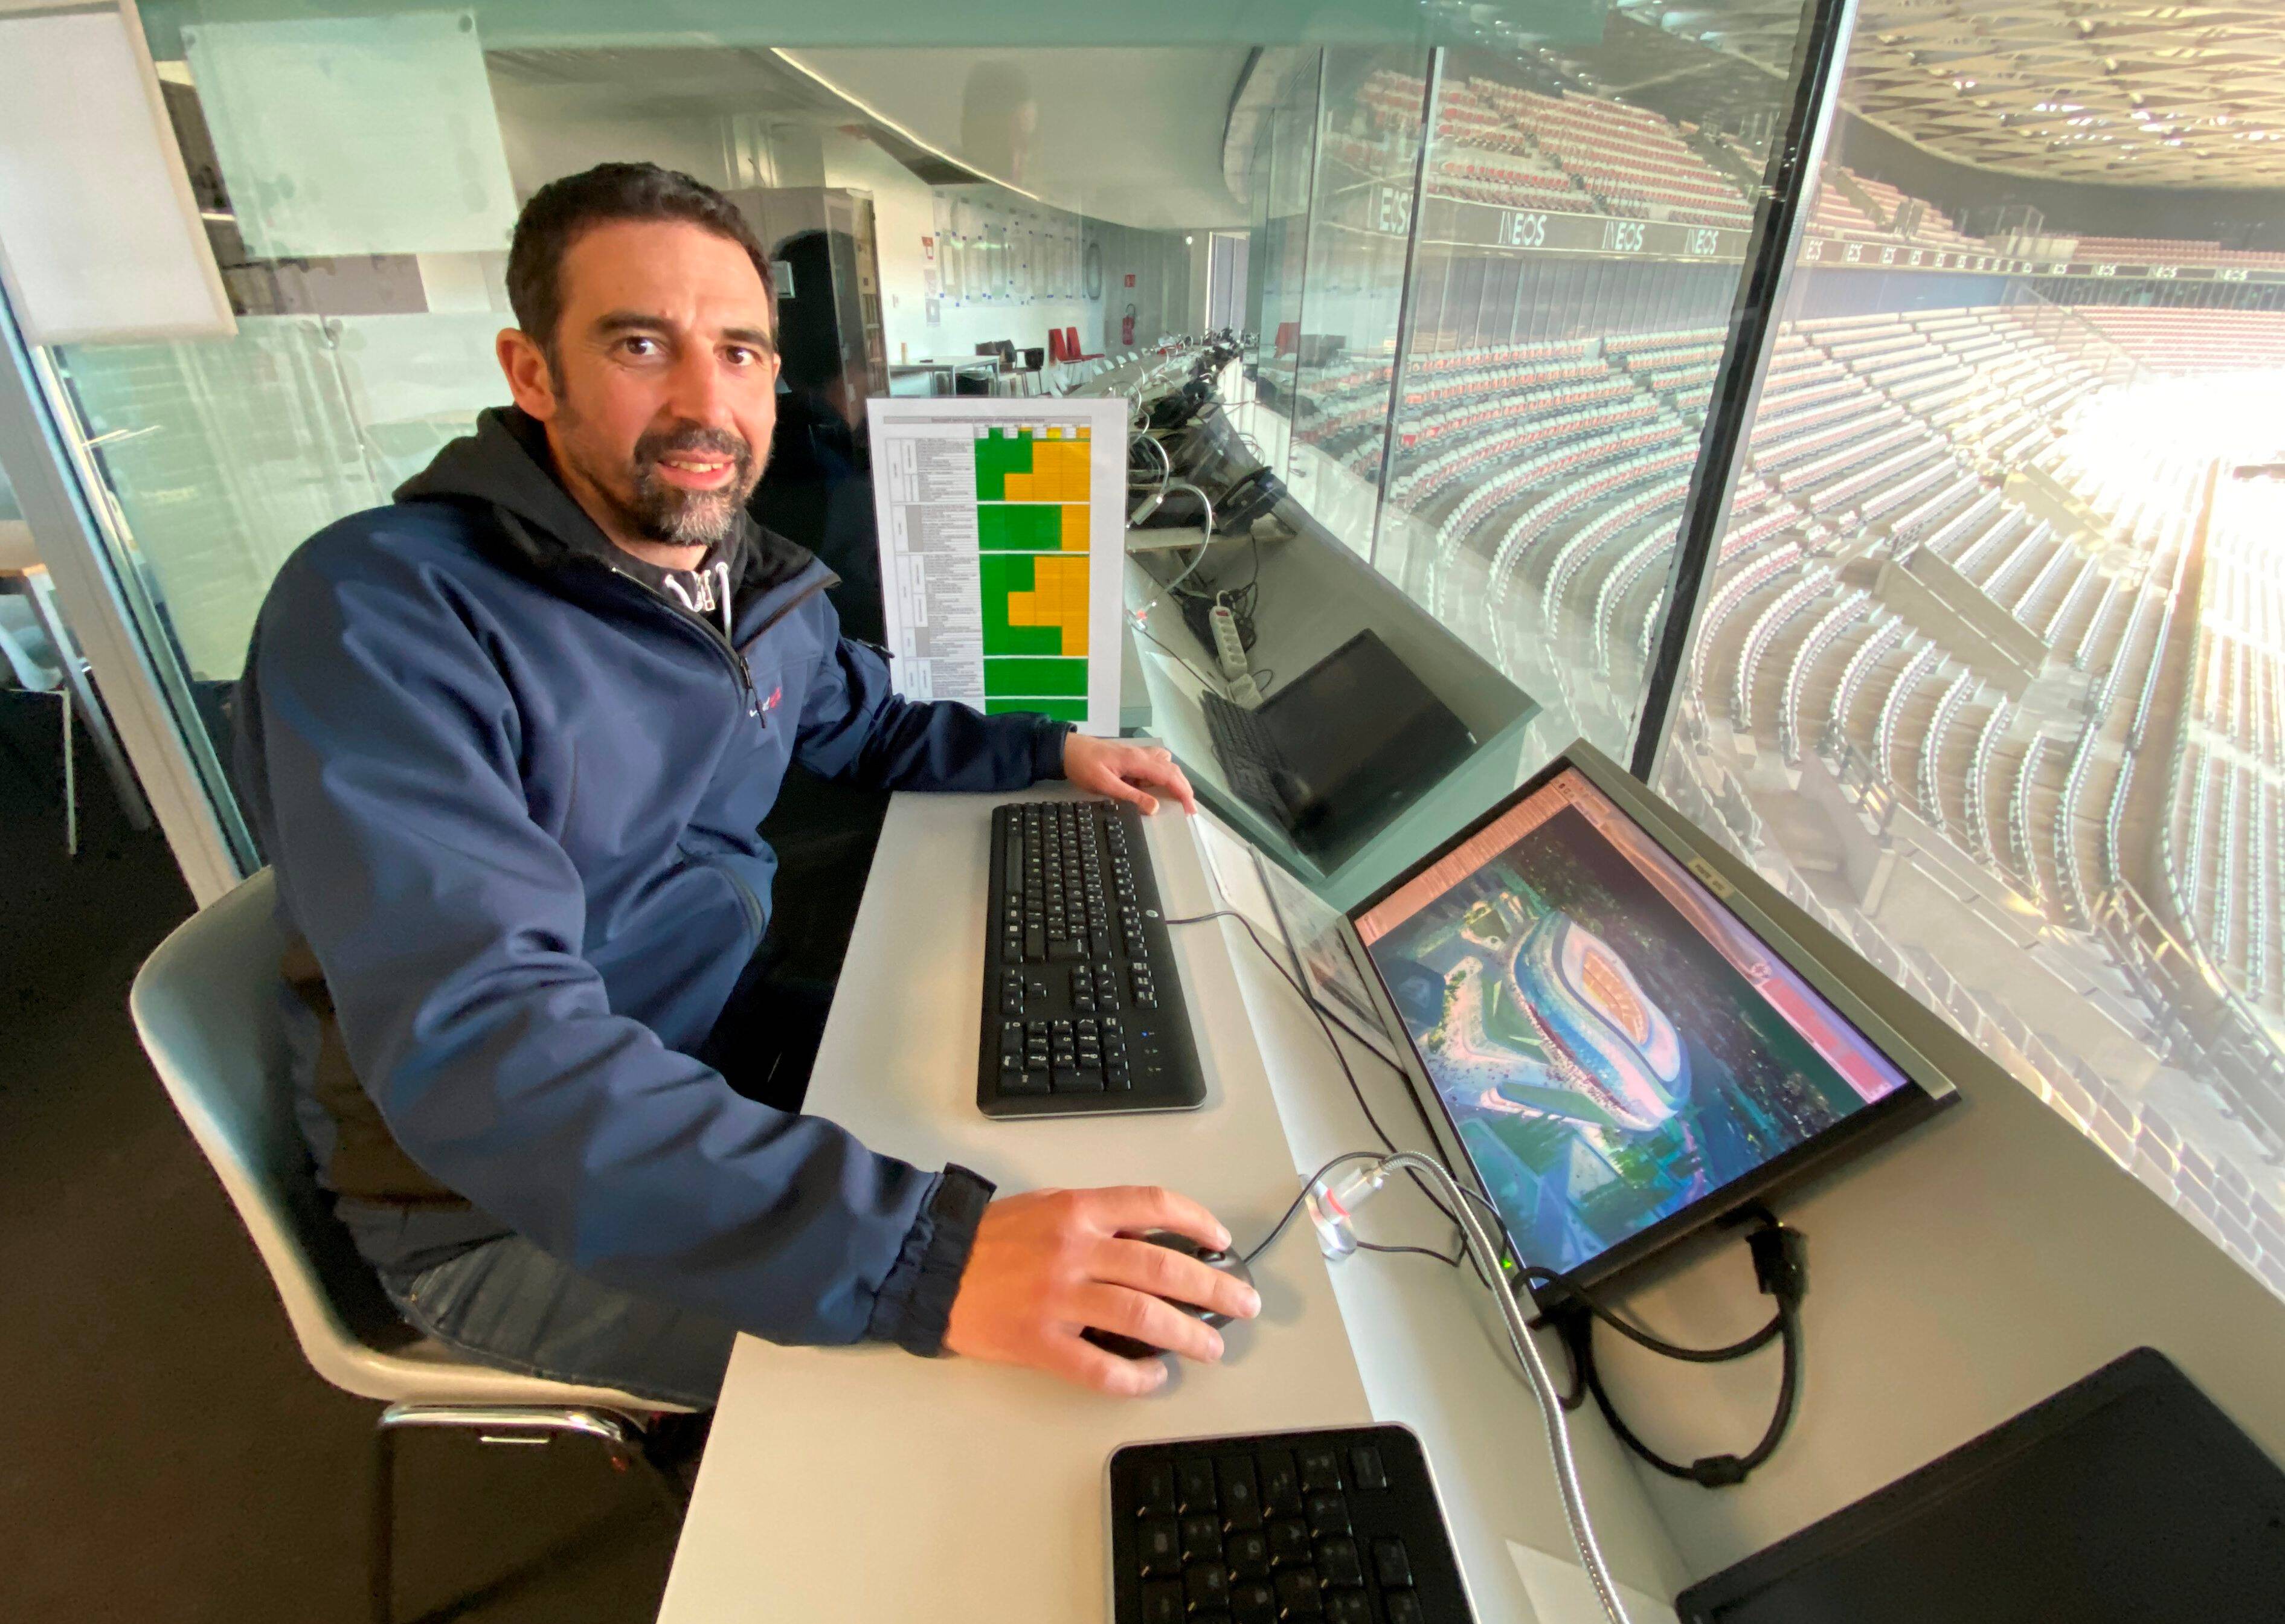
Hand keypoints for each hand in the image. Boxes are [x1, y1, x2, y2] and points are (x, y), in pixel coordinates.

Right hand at [944, 1186, 1260, 1396]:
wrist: (931, 1265)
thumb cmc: (993, 1236)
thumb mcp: (1049, 1206)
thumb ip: (1100, 1219)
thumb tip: (1156, 1242)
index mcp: (1078, 1210)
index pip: (1153, 1205)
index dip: (1198, 1221)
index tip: (1222, 1242)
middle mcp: (1074, 1250)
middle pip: (1162, 1268)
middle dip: (1213, 1288)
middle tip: (1243, 1305)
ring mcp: (1057, 1298)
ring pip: (1141, 1316)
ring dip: (1187, 1335)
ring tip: (1212, 1348)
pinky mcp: (1039, 1342)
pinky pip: (1098, 1366)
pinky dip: (1134, 1376)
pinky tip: (1154, 1377)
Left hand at [1062, 733, 1196, 815]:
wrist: (1067, 748)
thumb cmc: (1083, 765)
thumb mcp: (1104, 784)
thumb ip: (1130, 796)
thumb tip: (1155, 807)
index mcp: (1137, 761)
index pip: (1169, 775)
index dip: (1183, 792)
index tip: (1190, 809)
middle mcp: (1142, 754)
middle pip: (1172, 769)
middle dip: (1183, 788)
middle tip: (1188, 808)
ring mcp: (1137, 754)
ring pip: (1165, 764)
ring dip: (1174, 780)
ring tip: (1175, 798)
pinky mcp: (1131, 756)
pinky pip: (1154, 763)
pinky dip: (1161, 775)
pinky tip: (1154, 787)